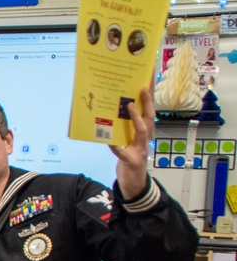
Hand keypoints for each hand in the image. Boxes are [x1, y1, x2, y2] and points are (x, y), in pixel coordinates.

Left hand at [110, 83, 153, 198]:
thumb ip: (126, 126)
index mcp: (144, 131)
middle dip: (148, 102)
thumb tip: (119, 106)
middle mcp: (144, 138)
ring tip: (130, 106)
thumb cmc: (129, 157)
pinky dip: (116, 147)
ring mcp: (140, 149)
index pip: (149, 110)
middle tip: (143, 87)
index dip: (151, 95)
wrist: (133, 183)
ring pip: (142, 131)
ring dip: (136, 118)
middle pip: (149, 117)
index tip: (150, 78)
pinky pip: (122, 153)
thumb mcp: (129, 139)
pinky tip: (109, 141)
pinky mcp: (131, 161)